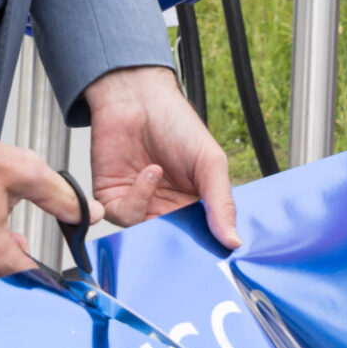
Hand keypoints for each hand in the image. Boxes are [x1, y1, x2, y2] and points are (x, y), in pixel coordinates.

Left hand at [84, 65, 240, 249]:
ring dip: (150, 207)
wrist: (138, 98)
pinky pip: (122, 217)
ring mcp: (138, 205)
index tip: (212, 249)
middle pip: (170, 243)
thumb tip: (234, 241)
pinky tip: (146, 173)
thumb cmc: (177, 124)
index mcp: (193, 204)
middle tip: (181, 225)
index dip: (204, 246)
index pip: (200, 238)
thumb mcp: (210, 163)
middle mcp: (164, 209)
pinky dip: (135, 199)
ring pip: (143, 235)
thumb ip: (221, 203)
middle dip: (174, 238)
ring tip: (157, 172)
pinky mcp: (111, 199)